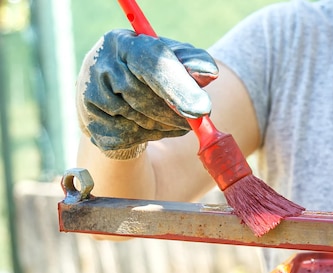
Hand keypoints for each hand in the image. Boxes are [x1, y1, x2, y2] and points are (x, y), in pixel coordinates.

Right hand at [76, 30, 218, 158]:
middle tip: (195, 120)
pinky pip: (129, 138)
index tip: (202, 109)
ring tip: (170, 119)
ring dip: (163, 125)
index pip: (151, 63)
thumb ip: (191, 63)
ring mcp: (92, 97)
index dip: (178, 86)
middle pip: (142, 96)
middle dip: (174, 113)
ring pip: (137, 120)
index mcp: (123, 43)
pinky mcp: (94, 125)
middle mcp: (101, 66)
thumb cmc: (148, 74)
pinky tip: (149, 128)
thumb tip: (209, 74)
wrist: (112, 100)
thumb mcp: (171, 60)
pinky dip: (148, 137)